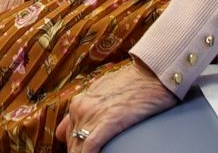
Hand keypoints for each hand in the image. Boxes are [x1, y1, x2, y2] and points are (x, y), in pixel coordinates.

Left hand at [54, 60, 176, 152]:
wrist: (152, 72)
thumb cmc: (132, 82)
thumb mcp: (102, 91)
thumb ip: (86, 108)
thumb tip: (70, 127)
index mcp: (78, 103)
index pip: (65, 135)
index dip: (74, 146)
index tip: (80, 151)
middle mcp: (80, 109)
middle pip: (72, 144)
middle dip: (78, 152)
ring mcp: (92, 115)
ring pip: (78, 148)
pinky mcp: (108, 122)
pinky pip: (90, 147)